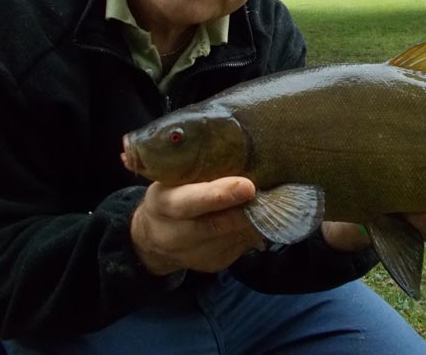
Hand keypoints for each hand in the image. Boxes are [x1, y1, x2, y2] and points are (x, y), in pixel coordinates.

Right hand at [130, 177, 265, 275]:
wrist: (153, 237)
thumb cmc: (171, 195)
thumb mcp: (173, 180)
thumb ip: (200, 174)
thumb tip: (244, 161)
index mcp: (162, 204)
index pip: (189, 202)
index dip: (219, 195)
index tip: (248, 186)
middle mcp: (174, 235)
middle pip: (214, 226)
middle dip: (245, 212)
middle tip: (271, 196)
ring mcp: (194, 255)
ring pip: (233, 238)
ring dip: (255, 221)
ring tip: (272, 202)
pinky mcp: (213, 264)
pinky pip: (240, 246)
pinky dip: (253, 231)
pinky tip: (259, 217)